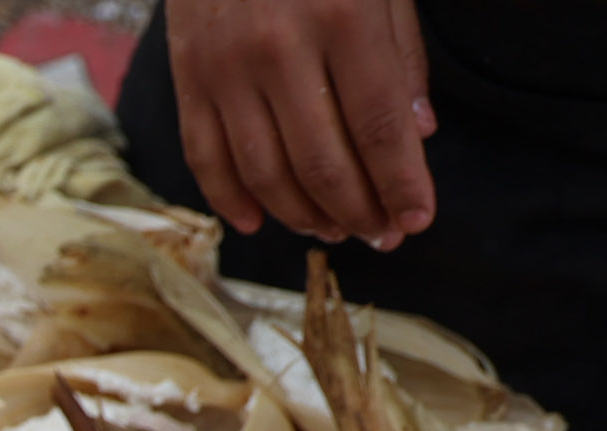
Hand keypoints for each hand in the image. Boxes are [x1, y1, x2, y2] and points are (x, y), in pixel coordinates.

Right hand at [163, 0, 437, 247]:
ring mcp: (225, 67)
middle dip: (359, 209)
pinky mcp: (188, 74)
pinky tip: (260, 221)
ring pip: (265, 172)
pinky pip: (206, 156)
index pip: (380, 126)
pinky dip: (232, 199)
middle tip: (380, 233)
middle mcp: (279, 49)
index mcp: (343, 17)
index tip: (418, 219)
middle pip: (324, 162)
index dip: (402, 184)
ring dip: (303, 214)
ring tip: (333, 229)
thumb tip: (416, 136)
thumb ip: (401, 55)